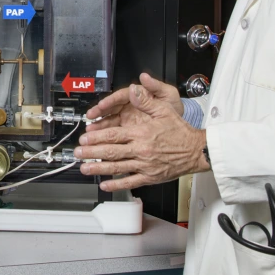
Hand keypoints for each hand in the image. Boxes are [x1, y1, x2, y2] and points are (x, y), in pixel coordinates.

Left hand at [75, 84, 208, 191]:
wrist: (197, 151)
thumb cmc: (180, 132)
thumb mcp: (164, 110)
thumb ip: (145, 101)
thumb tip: (133, 90)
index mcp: (141, 133)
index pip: (113, 135)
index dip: (96, 137)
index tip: (84, 138)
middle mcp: (141, 150)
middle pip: (111, 152)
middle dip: (91, 153)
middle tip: (78, 153)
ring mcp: (145, 165)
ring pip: (117, 167)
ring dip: (98, 169)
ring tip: (84, 168)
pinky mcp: (150, 176)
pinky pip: (130, 181)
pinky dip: (116, 184)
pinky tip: (104, 184)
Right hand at [85, 73, 181, 131]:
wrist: (180, 127)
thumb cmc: (173, 108)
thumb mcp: (168, 95)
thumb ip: (156, 86)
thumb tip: (144, 77)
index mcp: (136, 96)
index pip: (119, 97)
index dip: (109, 101)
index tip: (102, 105)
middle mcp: (129, 106)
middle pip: (111, 109)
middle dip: (99, 113)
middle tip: (90, 117)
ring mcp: (127, 119)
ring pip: (110, 121)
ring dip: (99, 125)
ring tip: (90, 130)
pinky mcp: (127, 131)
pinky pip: (115, 133)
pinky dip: (106, 136)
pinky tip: (99, 140)